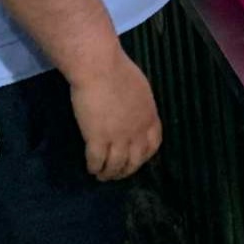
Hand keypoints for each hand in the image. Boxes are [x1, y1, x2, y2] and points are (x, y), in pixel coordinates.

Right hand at [71, 53, 161, 180]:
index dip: (144, 156)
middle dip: (126, 170)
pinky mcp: (97, 139)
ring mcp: (117, 137)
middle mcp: (136, 131)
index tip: (136, 159)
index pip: (153, 144)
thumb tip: (135, 112)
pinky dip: (94, 167)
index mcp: (149, 117)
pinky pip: (96, 161)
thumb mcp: (139, 88)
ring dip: (108, 173)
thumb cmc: (117, 70)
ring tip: (101, 175)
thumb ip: (140, 105)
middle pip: (135, 160)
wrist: (99, 68)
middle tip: (116, 174)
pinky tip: (91, 168)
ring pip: (115, 165)